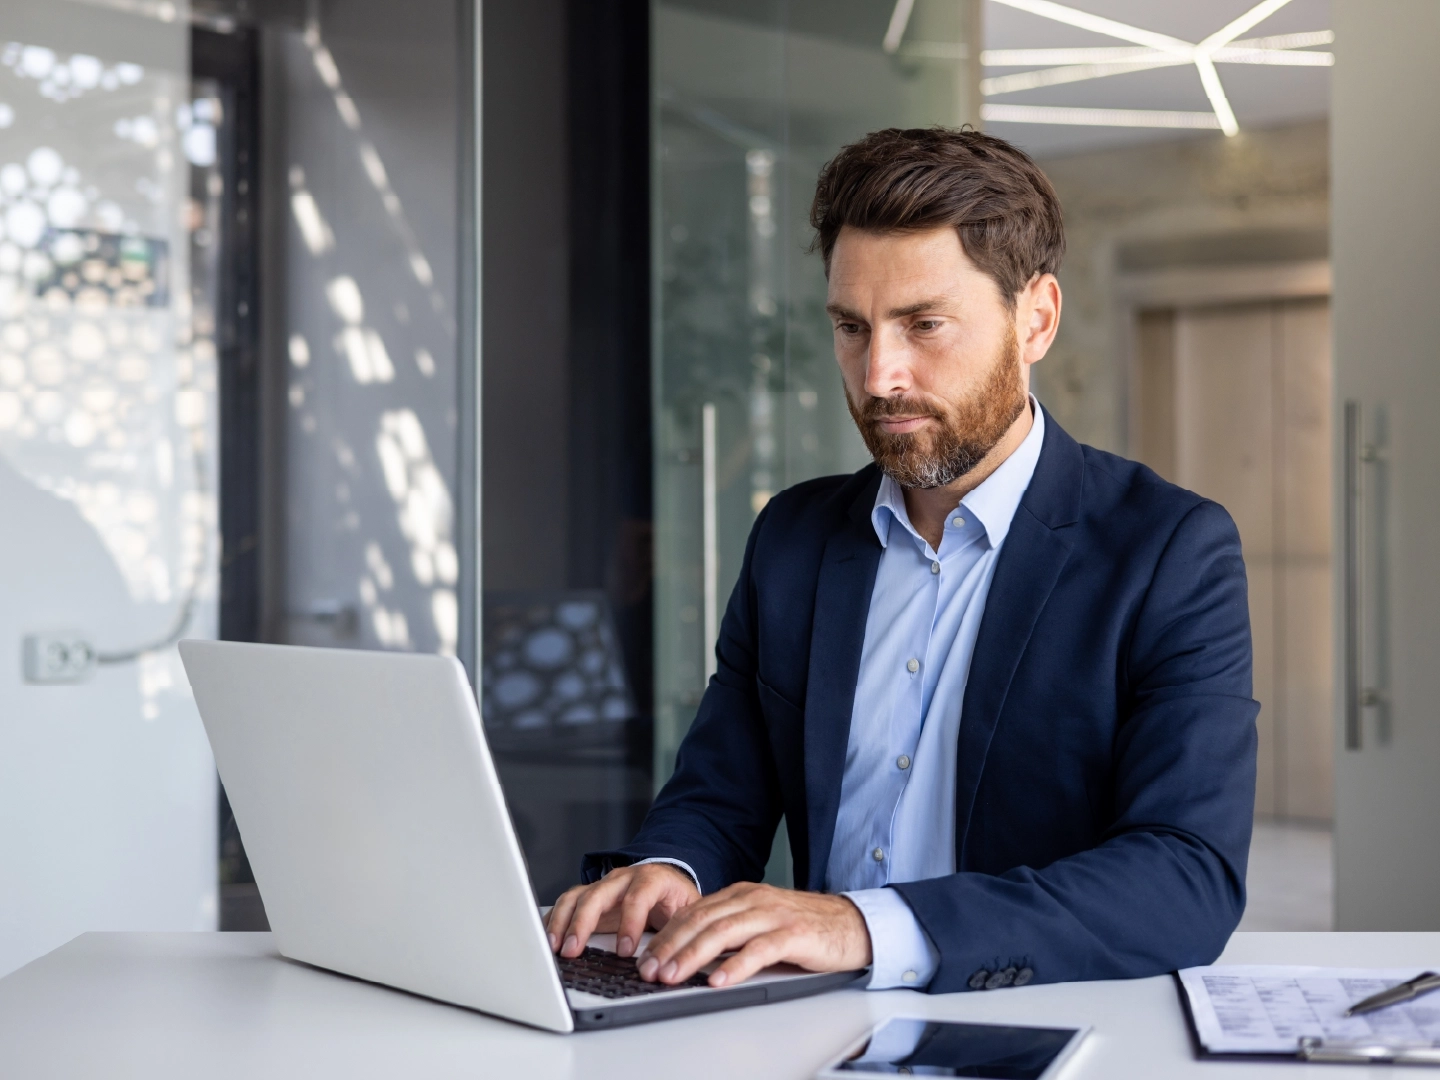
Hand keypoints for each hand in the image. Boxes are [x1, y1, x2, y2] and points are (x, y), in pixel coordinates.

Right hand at [545, 863, 699, 958]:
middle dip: (583, 923)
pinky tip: (549, 938)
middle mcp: (624, 879)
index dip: (629, 923)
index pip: (638, 896)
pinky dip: (555, 920)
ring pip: (577, 897)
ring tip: (556, 947)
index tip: (624, 950)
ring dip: (563, 922)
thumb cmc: (677, 901)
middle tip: (574, 950)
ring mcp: (604, 885)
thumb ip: (678, 932)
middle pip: (598, 894)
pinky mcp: (591, 895)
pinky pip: (567, 903)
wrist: (669, 884)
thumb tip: (670, 960)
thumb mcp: (687, 913)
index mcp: (652, 879)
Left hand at [635, 882, 871, 987]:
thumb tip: (690, 953)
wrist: (852, 924)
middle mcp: (753, 900)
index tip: (646, 959)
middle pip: (702, 921)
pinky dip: (735, 966)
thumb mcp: (760, 921)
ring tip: (673, 976)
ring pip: (723, 932)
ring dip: (693, 956)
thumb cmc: (804, 928)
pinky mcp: (793, 934)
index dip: (667, 936)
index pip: (694, 913)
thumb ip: (731, 929)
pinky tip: (717, 980)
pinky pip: (759, 950)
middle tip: (650, 971)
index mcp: (741, 894)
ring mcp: (773, 915)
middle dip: (671, 947)